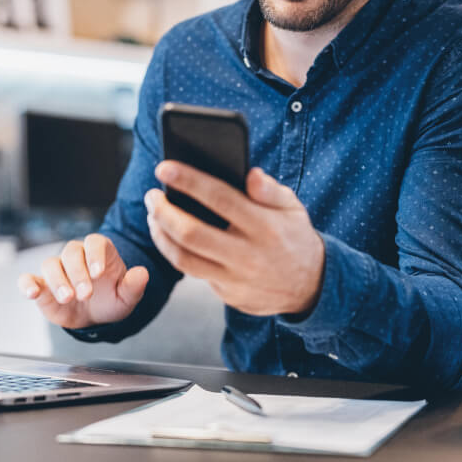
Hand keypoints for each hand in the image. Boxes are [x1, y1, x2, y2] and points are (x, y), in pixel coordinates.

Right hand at [16, 234, 148, 328]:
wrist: (95, 317)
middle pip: (71, 253)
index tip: (99, 273)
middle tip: (86, 294)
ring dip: (57, 280)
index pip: (94, 242)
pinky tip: (32, 292)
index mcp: (99, 252)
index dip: (95, 255)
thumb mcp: (126, 297)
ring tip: (67, 298)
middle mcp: (76, 256)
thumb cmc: (111, 299)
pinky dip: (27, 283)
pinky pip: (28, 278)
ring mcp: (57, 270)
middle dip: (78, 273)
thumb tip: (142, 273)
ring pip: (50, 264)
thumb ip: (134, 285)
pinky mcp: (41, 285)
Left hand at [145, 162, 324, 316]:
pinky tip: (167, 235)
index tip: (164, 167)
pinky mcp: (228, 294)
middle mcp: (249, 254)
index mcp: (265, 226)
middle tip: (151, 196)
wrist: (310, 286)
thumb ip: (271, 190)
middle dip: (164, 212)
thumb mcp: (292, 208)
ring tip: (153, 216)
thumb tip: (251, 174)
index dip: (189, 181)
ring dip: (160, 235)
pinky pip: (194, 273)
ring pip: (184, 259)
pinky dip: (175, 252)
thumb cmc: (294, 236)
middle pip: (192, 233)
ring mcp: (236, 278)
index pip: (221, 198)